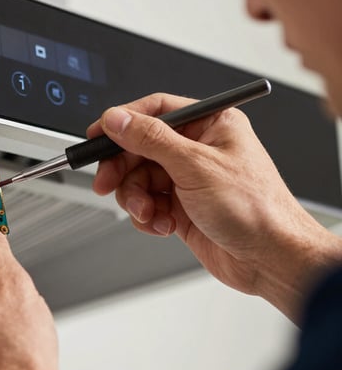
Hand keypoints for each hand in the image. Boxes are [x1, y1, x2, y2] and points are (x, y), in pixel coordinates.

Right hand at [88, 92, 341, 322]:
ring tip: (149, 212)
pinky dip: (148, 216)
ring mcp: (188, 178)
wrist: (271, 259)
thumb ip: (151, 139)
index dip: (123, 121)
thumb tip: (118, 119)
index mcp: (211, 124)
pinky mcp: (181, 206)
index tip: (98, 134)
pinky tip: (163, 224)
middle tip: (107, 183)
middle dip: (122, 169)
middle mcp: (198, 148)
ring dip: (136, 198)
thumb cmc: (256, 209)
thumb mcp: (196, 165)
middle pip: (140, 147)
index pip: (155, 110)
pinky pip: (147, 203)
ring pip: (139, 178)